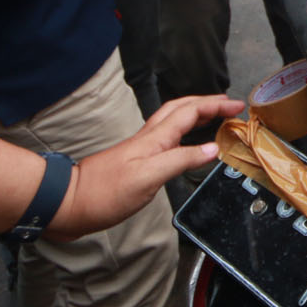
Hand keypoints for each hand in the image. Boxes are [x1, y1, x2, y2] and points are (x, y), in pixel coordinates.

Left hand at [44, 94, 243, 239]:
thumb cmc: (105, 193)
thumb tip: (213, 149)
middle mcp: (148, 139)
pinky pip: (167, 138)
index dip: (215, 105)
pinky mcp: (135, 163)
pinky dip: (183, 133)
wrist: (69, 204)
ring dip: (194, 114)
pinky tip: (186, 145)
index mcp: (154, 139)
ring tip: (212, 118)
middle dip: (206, 103)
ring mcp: (141, 150)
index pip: (190, 112)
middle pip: (180, 109)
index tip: (237, 105)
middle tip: (227, 106)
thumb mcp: (148, 177)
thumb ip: (181, 160)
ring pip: (172, 121)